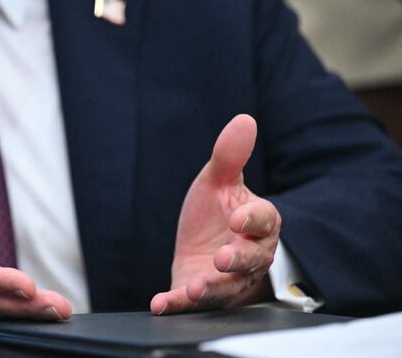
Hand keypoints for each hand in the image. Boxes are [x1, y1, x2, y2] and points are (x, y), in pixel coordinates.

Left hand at [151, 114, 280, 314]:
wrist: (204, 245)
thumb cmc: (218, 212)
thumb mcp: (219, 182)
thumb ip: (230, 156)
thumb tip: (244, 119)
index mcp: (258, 224)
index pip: (263, 221)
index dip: (252, 220)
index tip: (237, 218)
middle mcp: (250, 257)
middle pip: (251, 262)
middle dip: (237, 262)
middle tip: (222, 258)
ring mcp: (228, 281)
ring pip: (226, 288)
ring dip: (211, 289)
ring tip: (195, 288)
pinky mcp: (202, 296)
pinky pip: (190, 303)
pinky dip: (175, 304)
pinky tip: (159, 304)